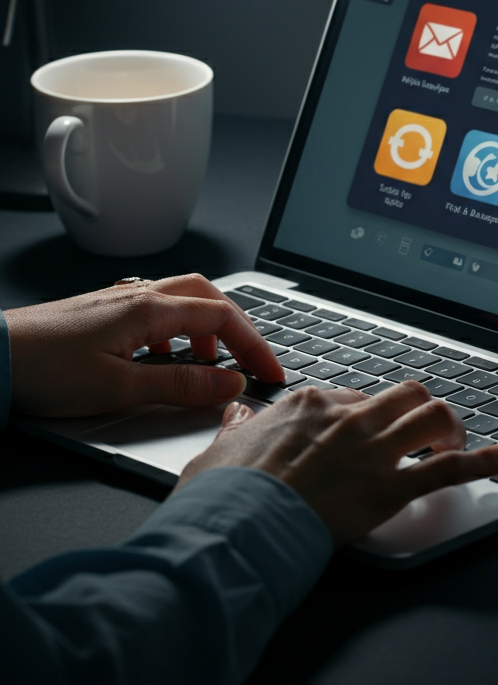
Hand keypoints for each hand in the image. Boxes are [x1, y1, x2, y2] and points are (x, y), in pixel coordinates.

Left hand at [5, 274, 282, 417]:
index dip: (253, 346)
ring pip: (182, 300)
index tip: (270, 372)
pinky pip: (156, 310)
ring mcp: (118, 301)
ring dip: (207, 327)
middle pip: (208, 296)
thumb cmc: (42, 370)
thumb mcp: (119, 388)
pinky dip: (176, 330)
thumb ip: (180, 385)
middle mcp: (138, 296)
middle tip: (252, 359)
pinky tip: (164, 357)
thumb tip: (229, 384)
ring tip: (211, 362)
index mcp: (149, 309)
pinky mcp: (101, 312)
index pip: (222, 318)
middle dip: (238, 327)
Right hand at [177, 381, 497, 544]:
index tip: (365, 430)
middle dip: (418, 409)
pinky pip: (450, 468)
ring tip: (454, 441)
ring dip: (450, 427)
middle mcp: (349, 418)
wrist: (235, 528)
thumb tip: (239, 415)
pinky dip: (487, 461)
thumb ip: (236, 426)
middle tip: (419, 430)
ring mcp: (373, 450)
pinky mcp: (390, 488)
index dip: (366, 412)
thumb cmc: (225, 493)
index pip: (355, 393)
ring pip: (432, 415)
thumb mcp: (219, 448)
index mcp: (311, 403)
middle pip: (404, 393)